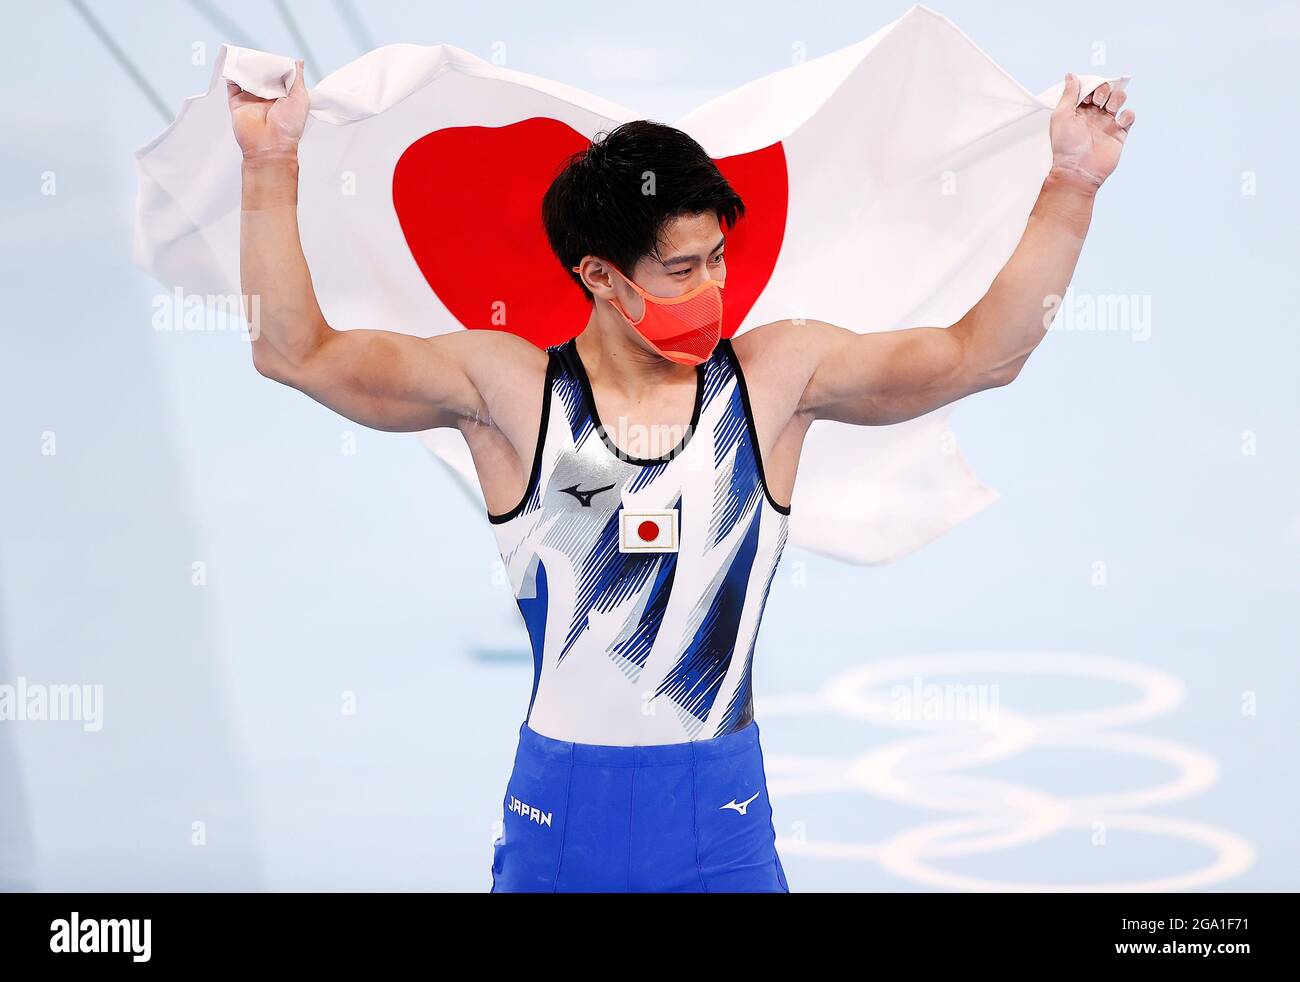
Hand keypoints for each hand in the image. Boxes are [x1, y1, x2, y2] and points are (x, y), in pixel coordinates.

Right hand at [227, 58, 307, 161]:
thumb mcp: (300, 99)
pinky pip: (232, 85)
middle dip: (261, 64)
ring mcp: (251, 99)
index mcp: (284, 96)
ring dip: (246, 67)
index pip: (279, 75)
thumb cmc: (289, 126)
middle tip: (259, 55)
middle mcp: (267, 97)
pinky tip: (233, 63)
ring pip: (247, 77)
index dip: (277, 65)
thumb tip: (298, 62)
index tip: (275, 58)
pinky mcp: (237, 102)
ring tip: (246, 55)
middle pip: (262, 74)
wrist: (270, 146)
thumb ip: (298, 79)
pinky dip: (231, 73)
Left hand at [1048, 74, 1135, 190]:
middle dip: (1104, 90)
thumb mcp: (1061, 116)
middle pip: (1106, 90)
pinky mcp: (1119, 133)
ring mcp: (1107, 123)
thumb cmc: (1065, 146)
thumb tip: (1071, 75)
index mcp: (1078, 110)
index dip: (1091, 86)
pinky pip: (1129, 116)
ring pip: (1119, 99)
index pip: (1089, 88)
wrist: (1078, 170)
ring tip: (1109, 109)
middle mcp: (1093, 115)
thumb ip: (1068, 94)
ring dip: (1117, 98)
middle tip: (1097, 101)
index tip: (1087, 94)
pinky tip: (1118, 122)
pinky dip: (1127, 115)